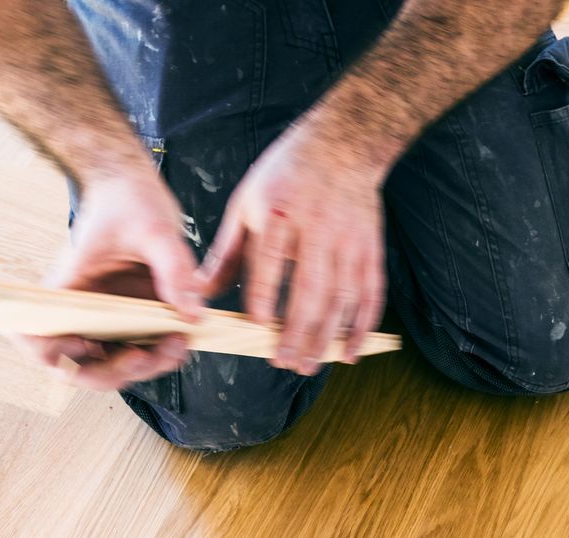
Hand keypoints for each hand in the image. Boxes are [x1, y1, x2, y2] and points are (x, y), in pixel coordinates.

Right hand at [24, 172, 202, 390]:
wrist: (133, 185)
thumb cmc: (126, 198)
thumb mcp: (155, 228)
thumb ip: (173, 270)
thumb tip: (193, 316)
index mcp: (65, 288)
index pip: (39, 338)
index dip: (56, 356)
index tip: (87, 348)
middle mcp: (79, 311)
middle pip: (81, 367)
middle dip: (117, 371)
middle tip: (148, 355)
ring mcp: (104, 319)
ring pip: (114, 366)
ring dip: (146, 366)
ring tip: (178, 343)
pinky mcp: (129, 319)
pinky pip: (139, 351)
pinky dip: (160, 354)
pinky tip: (183, 336)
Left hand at [200, 126, 387, 375]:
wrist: (344, 142)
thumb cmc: (286, 174)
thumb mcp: (246, 202)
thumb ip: (226, 253)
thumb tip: (198, 295)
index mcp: (277, 212)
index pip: (269, 261)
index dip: (263, 296)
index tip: (256, 327)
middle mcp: (316, 227)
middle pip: (309, 288)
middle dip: (297, 331)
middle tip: (284, 363)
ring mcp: (347, 240)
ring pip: (341, 297)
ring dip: (327, 336)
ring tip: (310, 364)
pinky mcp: (369, 248)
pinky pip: (370, 292)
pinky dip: (363, 325)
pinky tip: (350, 351)